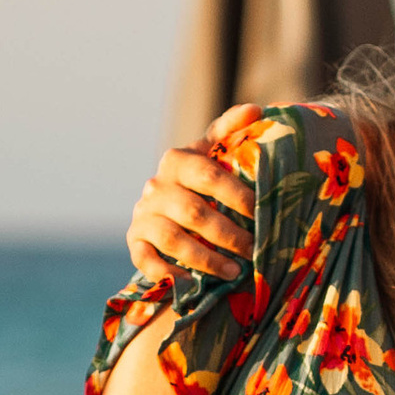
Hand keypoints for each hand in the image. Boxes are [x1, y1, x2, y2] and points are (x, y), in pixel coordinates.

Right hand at [127, 125, 259, 284]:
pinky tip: (196, 284)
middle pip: (193, 212)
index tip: (260, 210)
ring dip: (207, 259)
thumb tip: (256, 110)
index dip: (235, 193)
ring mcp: (142, 215)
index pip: (207, 174)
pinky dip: (172, 274)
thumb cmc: (201, 183)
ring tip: (236, 272)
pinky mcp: (134, 243)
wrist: (167, 213)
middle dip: (228, 234)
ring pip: (173, 239)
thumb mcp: (213, 154)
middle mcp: (155, 186)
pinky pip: (148, 262)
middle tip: (255, 249)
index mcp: (177, 160)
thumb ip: (230, 133)